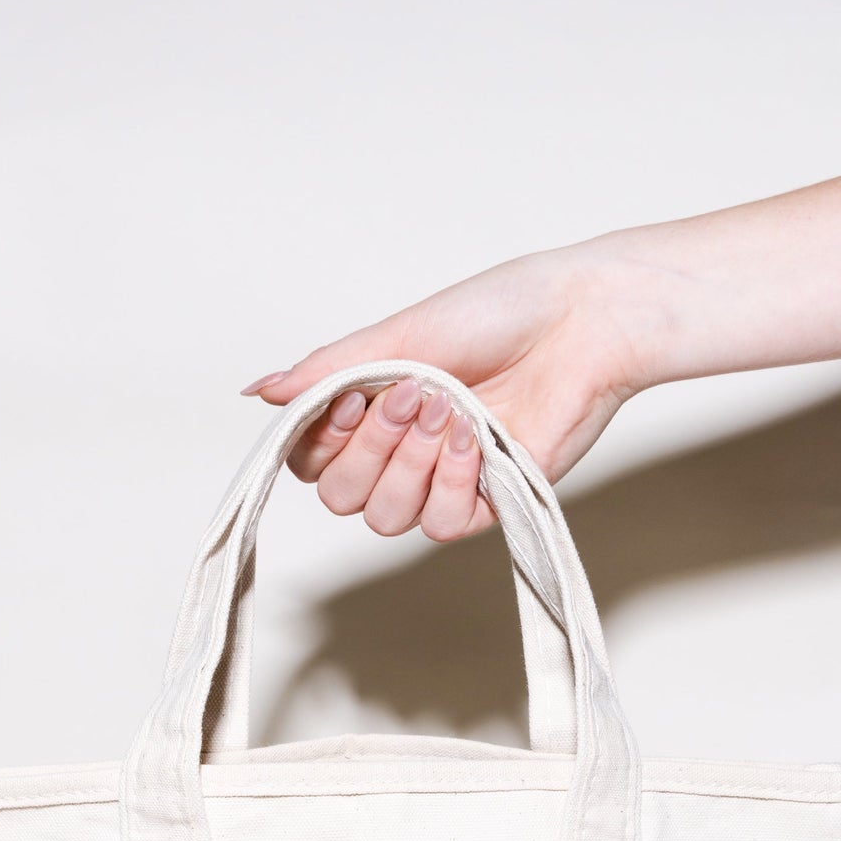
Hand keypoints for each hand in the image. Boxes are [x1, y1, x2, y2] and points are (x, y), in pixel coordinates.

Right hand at [240, 241, 643, 540]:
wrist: (579, 324)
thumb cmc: (499, 314)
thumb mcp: (399, 335)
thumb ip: (327, 371)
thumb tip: (260, 391)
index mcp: (374, 412)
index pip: (310, 462)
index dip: (321, 441)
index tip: (354, 396)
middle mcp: (402, 454)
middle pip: (340, 498)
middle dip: (372, 447)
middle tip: (414, 396)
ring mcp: (443, 482)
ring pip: (385, 519)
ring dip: (413, 462)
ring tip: (453, 410)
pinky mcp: (487, 504)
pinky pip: (440, 525)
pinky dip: (453, 480)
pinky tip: (480, 437)